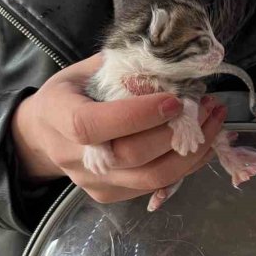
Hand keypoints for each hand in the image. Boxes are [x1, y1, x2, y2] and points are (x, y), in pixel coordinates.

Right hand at [11, 53, 226, 203]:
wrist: (43, 135)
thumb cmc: (69, 94)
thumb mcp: (84, 69)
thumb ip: (122, 66)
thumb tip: (172, 59)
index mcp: (57, 116)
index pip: (92, 125)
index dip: (136, 115)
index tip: (175, 100)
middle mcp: (73, 157)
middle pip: (131, 155)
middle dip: (175, 131)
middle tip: (206, 105)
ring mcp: (93, 182)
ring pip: (151, 177)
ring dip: (191, 151)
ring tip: (213, 121)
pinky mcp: (110, 196)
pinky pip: (155, 185)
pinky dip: (187, 165)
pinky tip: (204, 142)